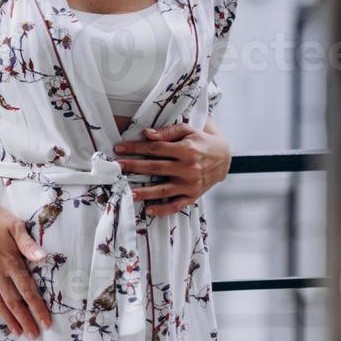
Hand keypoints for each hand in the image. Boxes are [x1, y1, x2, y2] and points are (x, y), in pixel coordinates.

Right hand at [0, 189, 53, 339]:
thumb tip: (44, 258)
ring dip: (8, 319)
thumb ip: (28, 245)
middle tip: (34, 335)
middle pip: (14, 302)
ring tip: (17, 332)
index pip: (28, 291)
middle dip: (25, 320)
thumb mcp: (14, 225)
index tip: (46, 323)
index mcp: (11, 261)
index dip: (37, 309)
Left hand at [113, 122, 231, 216]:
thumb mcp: (188, 130)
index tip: (119, 148)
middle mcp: (188, 168)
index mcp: (186, 150)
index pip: (155, 148)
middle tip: (116, 167)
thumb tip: (146, 134)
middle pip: (155, 168)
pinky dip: (162, 209)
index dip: (136, 148)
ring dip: (144, 192)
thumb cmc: (201, 141)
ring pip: (163, 189)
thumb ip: (167, 132)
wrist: (224, 157)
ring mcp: (190, 184)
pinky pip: (176, 205)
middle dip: (134, 167)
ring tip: (128, 192)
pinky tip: (148, 210)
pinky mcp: (193, 195)